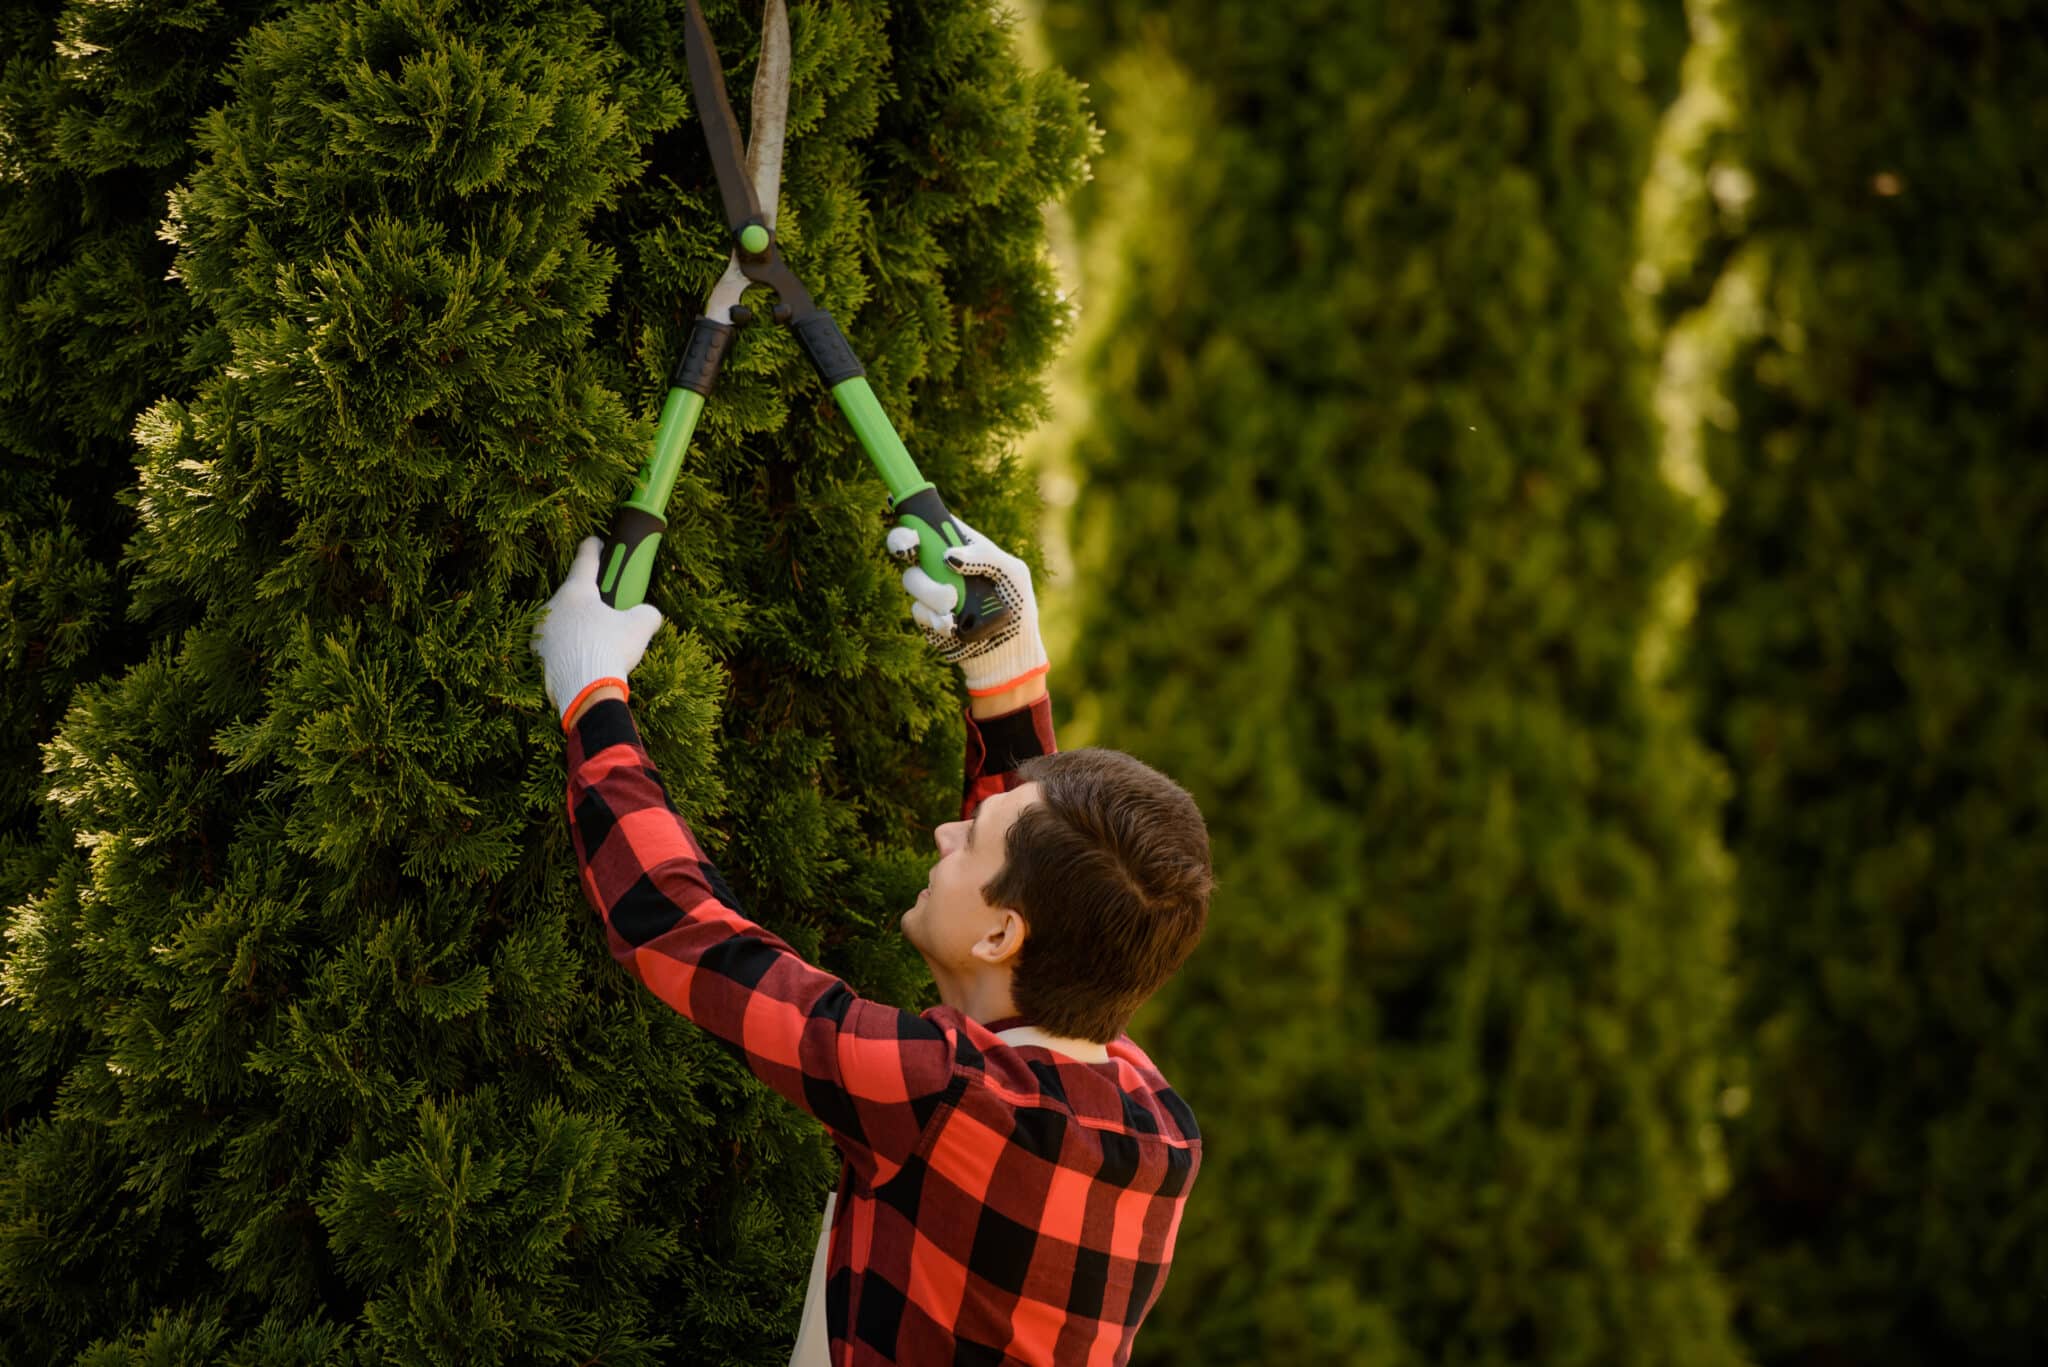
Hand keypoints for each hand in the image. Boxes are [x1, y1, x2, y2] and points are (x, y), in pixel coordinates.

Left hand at [531, 536, 664, 724]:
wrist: (586, 691)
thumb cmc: (610, 650)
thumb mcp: (641, 625)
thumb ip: (647, 612)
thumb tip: (649, 614)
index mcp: (575, 591)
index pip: (585, 560)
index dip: (595, 548)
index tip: (596, 541)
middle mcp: (552, 607)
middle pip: (573, 595)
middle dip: (589, 598)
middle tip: (608, 608)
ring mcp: (541, 632)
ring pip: (563, 620)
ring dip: (578, 624)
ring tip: (598, 641)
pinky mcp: (538, 656)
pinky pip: (556, 644)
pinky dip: (569, 646)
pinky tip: (585, 658)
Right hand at [886, 517, 1047, 695]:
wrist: (1009, 652)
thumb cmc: (1016, 604)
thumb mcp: (1012, 573)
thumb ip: (985, 557)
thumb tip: (948, 556)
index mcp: (961, 546)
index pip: (932, 522)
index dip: (915, 516)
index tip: (912, 519)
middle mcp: (940, 565)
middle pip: (905, 544)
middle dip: (902, 543)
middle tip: (909, 550)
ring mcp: (930, 591)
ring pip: (911, 579)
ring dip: (932, 591)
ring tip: (955, 605)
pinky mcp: (927, 617)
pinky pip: (918, 611)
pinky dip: (935, 618)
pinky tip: (953, 627)